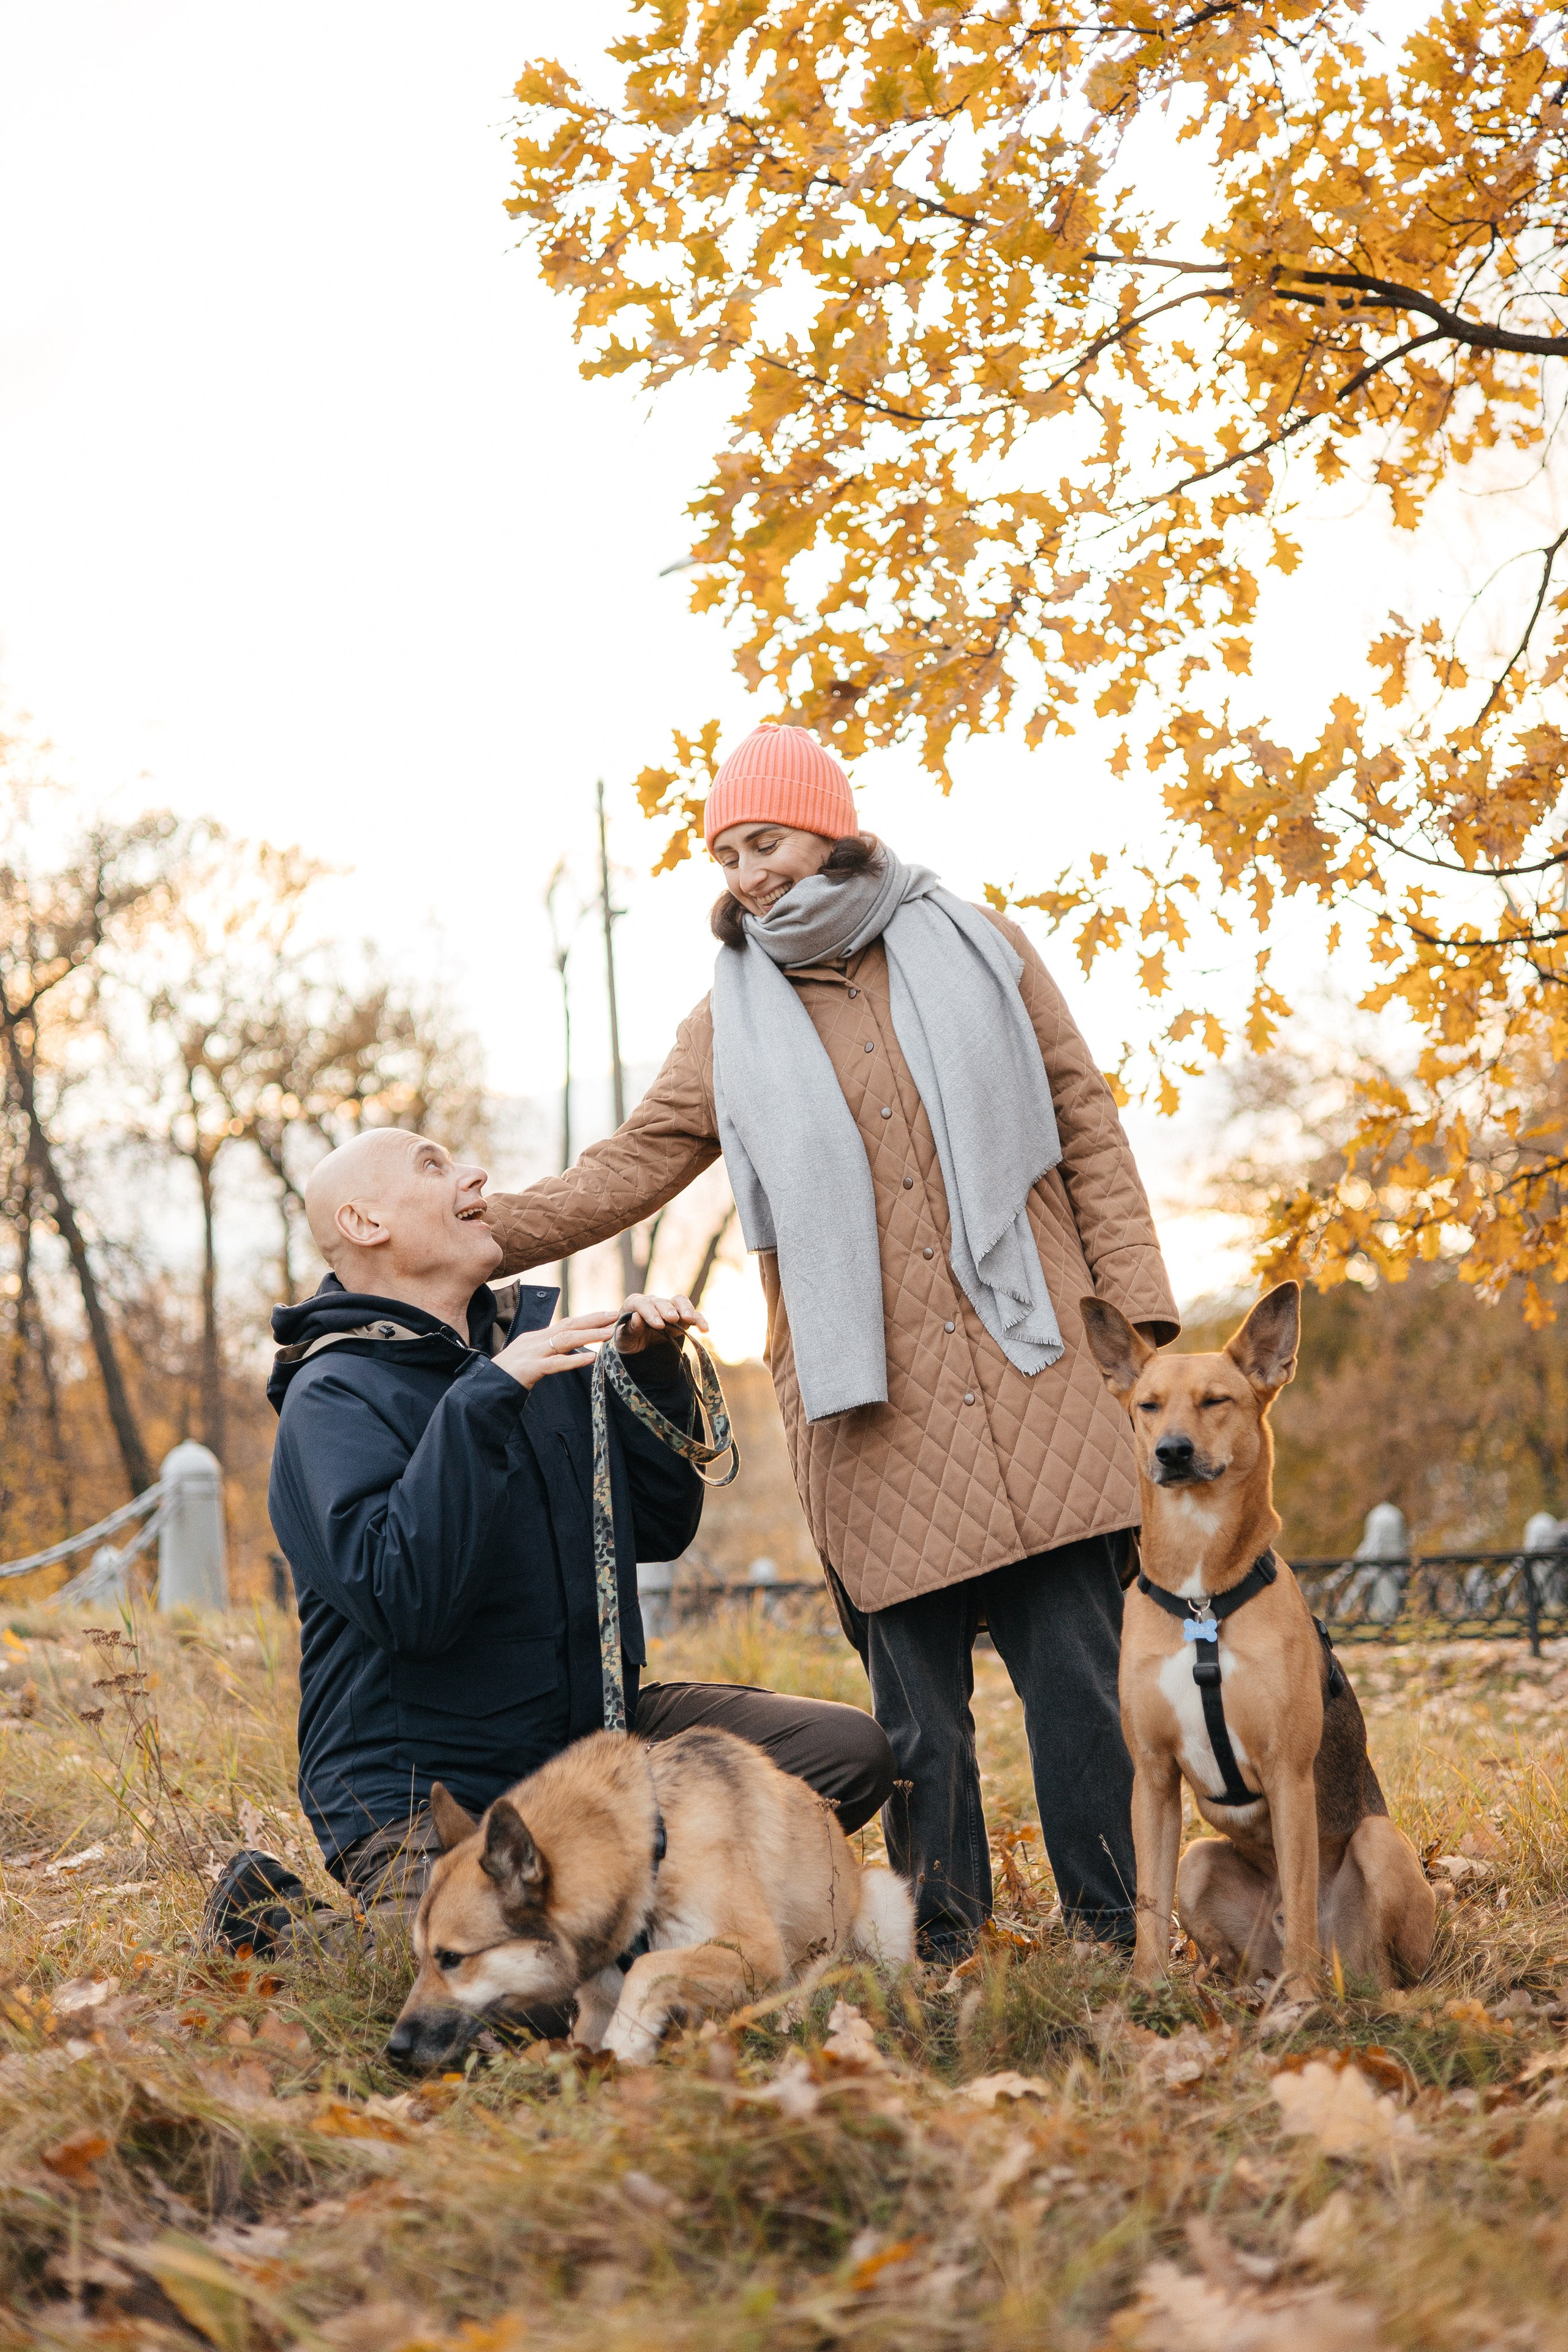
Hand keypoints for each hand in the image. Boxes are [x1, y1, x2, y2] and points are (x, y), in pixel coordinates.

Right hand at [494, 1309, 620, 1390]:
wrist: (485, 1386)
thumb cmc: (507, 1375)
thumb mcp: (528, 1358)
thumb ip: (546, 1352)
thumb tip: (567, 1352)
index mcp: (536, 1337)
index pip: (566, 1324)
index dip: (587, 1319)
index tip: (607, 1315)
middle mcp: (535, 1341)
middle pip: (568, 1325)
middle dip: (593, 1320)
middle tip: (614, 1315)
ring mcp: (533, 1354)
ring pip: (565, 1340)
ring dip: (589, 1335)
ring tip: (608, 1333)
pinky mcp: (530, 1369)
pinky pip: (555, 1364)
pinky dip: (574, 1361)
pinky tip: (591, 1358)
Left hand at [615, 1293, 709, 1355]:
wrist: (638, 1347)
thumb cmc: (627, 1341)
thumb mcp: (624, 1339)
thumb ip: (629, 1329)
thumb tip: (636, 1317)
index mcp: (635, 1303)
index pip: (642, 1303)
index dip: (650, 1312)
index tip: (657, 1324)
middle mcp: (653, 1302)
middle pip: (661, 1301)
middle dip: (667, 1310)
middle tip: (672, 1319)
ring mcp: (668, 1307)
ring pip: (679, 1301)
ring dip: (685, 1309)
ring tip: (690, 1319)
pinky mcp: (681, 1316)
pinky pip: (693, 1314)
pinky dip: (700, 1320)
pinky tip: (705, 1329)